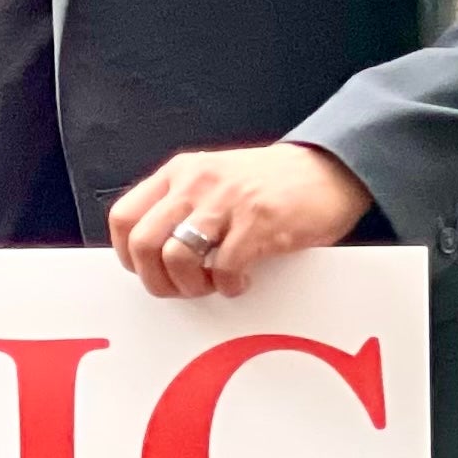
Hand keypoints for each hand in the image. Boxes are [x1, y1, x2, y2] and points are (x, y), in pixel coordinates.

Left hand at [108, 143, 373, 298]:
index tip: (147, 270)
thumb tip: (149, 255)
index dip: (128, 255)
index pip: (123, 217)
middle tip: (180, 288)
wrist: (333, 168)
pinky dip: (228, 285)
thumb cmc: (272, 183)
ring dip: (191, 285)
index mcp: (179, 172)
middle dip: (157, 279)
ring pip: (176, 257)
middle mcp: (196, 182)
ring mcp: (227, 200)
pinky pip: (223, 267)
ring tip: (212, 284)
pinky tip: (241, 280)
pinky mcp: (259, 221)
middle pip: (143, 243)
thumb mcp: (212, 181)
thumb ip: (179, 206)